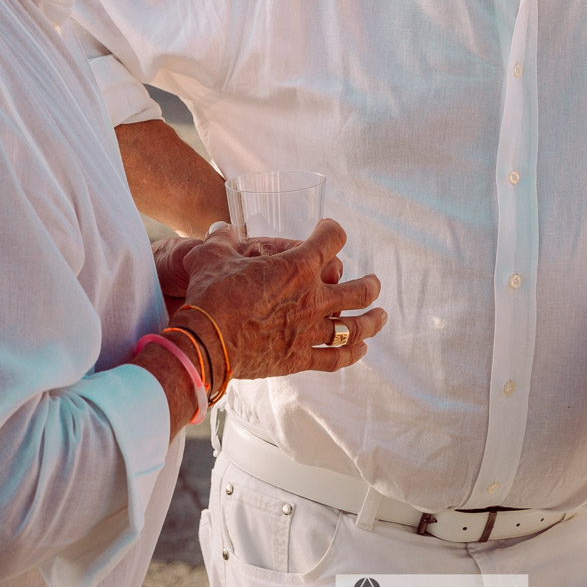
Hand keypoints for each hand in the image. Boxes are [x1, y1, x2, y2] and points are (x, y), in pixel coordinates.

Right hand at [175, 219, 383, 380]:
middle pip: (360, 290)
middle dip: (371, 284)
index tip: (328, 230)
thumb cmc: (211, 294)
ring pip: (355, 327)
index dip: (332, 230)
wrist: (205, 343)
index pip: (332, 239)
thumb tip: (224, 228)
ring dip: (372, 320)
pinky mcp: (299, 358)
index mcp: (298, 266)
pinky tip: (361, 350)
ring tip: (381, 316)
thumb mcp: (213, 254)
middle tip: (374, 282)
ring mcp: (309, 331)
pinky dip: (351, 354)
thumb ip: (224, 238)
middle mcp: (313, 298)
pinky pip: (335, 358)